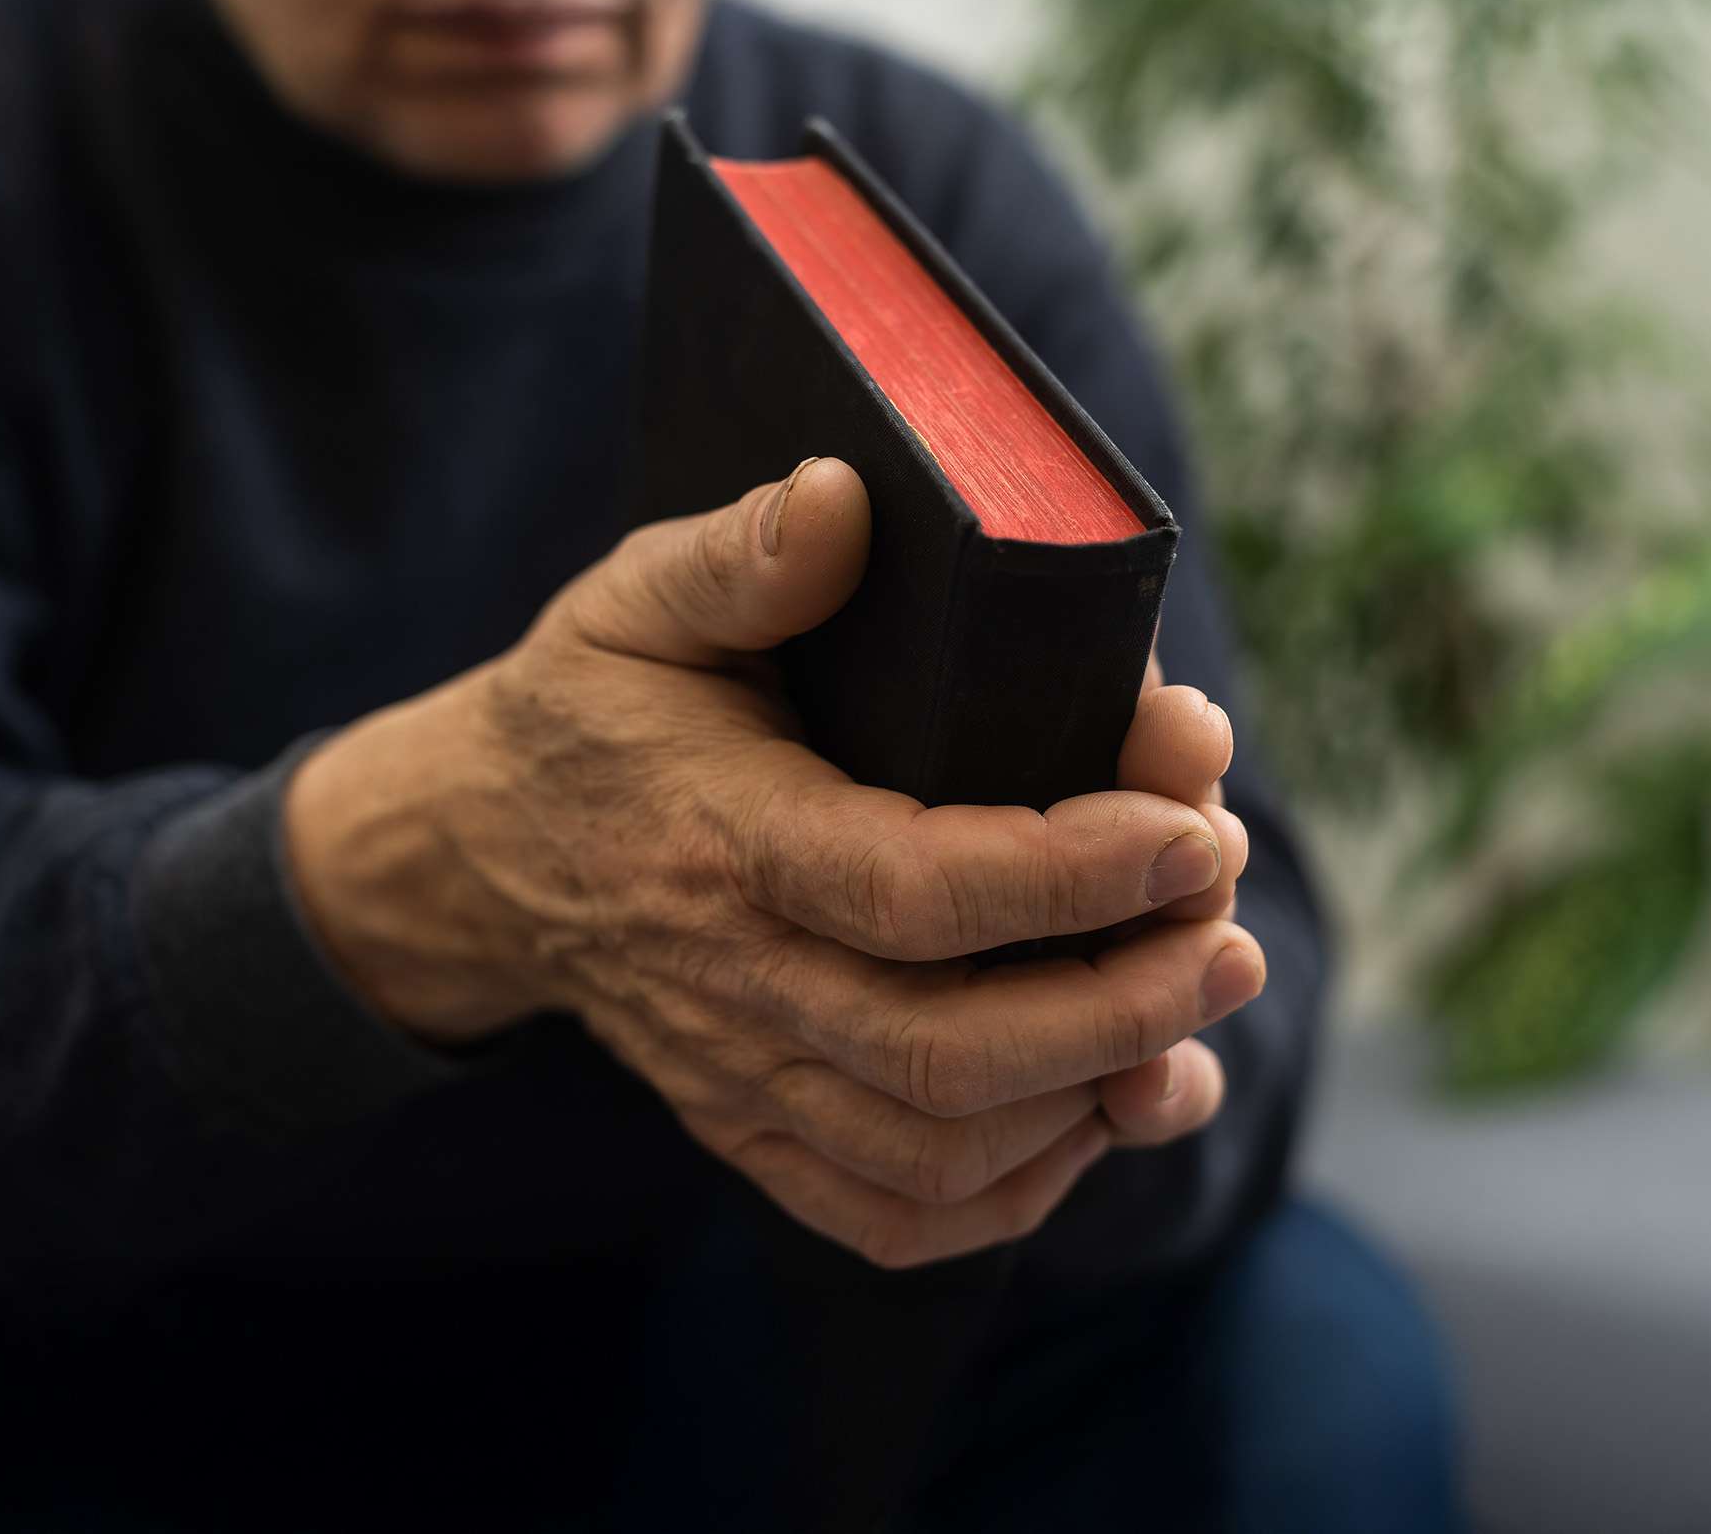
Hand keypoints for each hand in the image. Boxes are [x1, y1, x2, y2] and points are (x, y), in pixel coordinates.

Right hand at [284, 458, 1264, 1266]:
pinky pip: (888, 1214)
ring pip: (936, 1150)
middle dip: (1123, 1004)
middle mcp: (733, 982)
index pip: (913, 889)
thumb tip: (850, 497)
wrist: (480, 856)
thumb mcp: (637, 601)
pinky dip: (1014, 1191)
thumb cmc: (590, 713)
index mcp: (723, 839)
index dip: (1070, 873)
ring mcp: (738, 1074)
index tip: (1192, 825)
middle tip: (1230, 935)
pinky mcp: (748, 1126)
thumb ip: (741, 556)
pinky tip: (1092, 1109)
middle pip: (948, 1052)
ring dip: (1092, 1100)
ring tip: (1193, 1012)